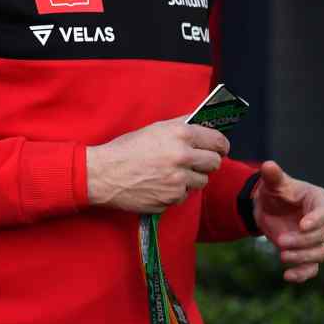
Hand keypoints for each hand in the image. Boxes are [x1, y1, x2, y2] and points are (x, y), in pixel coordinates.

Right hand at [87, 116, 229, 213]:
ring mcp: (178, 181)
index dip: (220, 145)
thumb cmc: (124, 149)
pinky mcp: (171, 199)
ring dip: (190, 178)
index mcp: (179, 135)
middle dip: (207, 162)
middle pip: (214, 163)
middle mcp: (182, 157)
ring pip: (201, 182)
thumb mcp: (153, 129)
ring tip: (170, 173)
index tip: (219, 148)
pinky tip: (158, 185)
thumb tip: (203, 124)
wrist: (102, 174)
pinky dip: (175, 192)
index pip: (218, 141)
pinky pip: (183, 196)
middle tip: (195, 162)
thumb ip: (180, 126)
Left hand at [251, 160, 323, 282]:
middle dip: (303, 241)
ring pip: (319, 253)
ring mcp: (317, 239)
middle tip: (281, 242)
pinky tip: (288, 277)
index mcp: (319, 201)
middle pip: (322, 236)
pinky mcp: (308, 253)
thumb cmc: (275, 191)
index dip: (315, 220)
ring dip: (302, 258)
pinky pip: (311, 267)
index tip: (302, 226)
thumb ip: (273, 176)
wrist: (268, 208)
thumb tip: (268, 165)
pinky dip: (302, 274)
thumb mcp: (273, 183)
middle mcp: (323, 222)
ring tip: (282, 256)